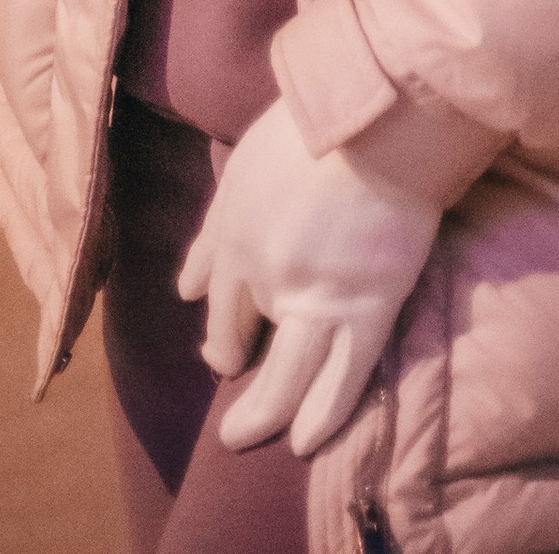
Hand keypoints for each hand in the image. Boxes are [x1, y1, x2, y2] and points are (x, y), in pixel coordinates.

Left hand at [177, 94, 440, 458]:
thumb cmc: (308, 129)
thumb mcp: (241, 171)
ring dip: (266, 415)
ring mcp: (316, 299)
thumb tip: (183, 289)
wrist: (375, 117)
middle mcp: (266, 279)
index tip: (223, 353)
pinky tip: (306, 440)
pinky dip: (324, 414)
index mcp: (234, 238)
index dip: (219, 332)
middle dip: (233, 377)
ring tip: (252, 439)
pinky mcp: (368, 308)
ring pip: (287, 377)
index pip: (217, 302)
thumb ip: (212, 235)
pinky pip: (344, 377)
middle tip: (232, 424)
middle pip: (241, 343)